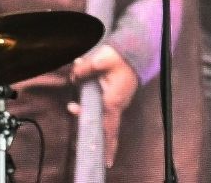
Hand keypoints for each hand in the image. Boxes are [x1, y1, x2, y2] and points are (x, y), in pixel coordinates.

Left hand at [70, 45, 138, 166]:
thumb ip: (83, 70)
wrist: (138, 47)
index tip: (107, 162)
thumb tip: (73, 77)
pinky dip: (91, 106)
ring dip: (87, 113)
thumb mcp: (100, 59)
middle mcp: (117, 104)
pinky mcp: (117, 94)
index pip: (109, 128)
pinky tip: (81, 97)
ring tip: (72, 106)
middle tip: (76, 125)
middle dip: (90, 128)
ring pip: (101, 114)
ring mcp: (118, 99)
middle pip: (103, 125)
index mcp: (113, 101)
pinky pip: (104, 106)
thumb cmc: (122, 55)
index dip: (108, 146)